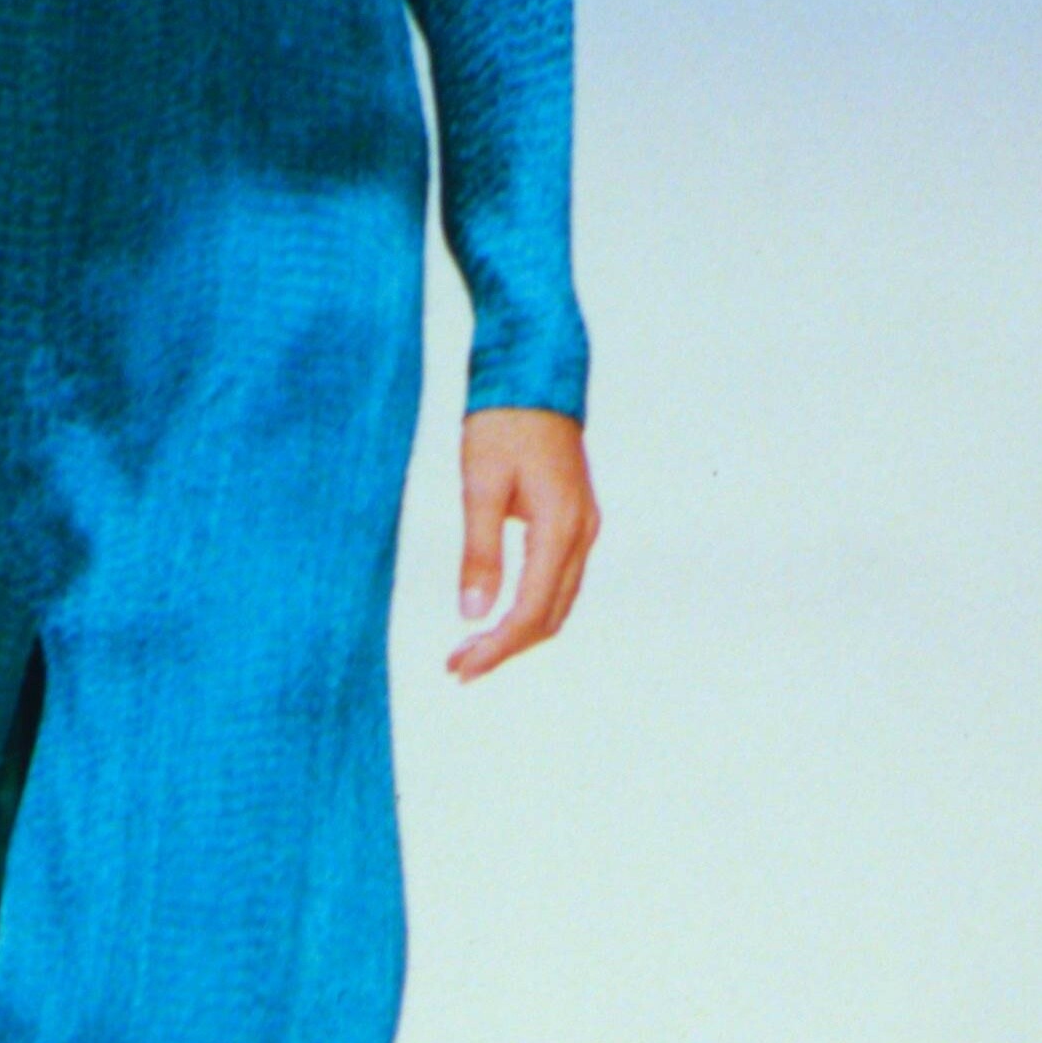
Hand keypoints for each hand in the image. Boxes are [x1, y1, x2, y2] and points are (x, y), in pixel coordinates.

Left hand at [450, 406, 596, 679]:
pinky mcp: (575, 520)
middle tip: (458, 667)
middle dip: (506, 648)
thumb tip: (472, 613)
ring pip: (558, 602)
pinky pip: (558, 581)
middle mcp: (582, 534)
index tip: (461, 668)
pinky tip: (498, 614)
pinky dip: (530, 606)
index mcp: (561, 527)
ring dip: (518, 632)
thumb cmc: (504, 422)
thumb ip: (479, 551)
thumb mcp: (480, 484)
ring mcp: (584, 527)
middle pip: (551, 617)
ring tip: (471, 648)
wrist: (536, 374)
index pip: (532, 611)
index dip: (498, 648)